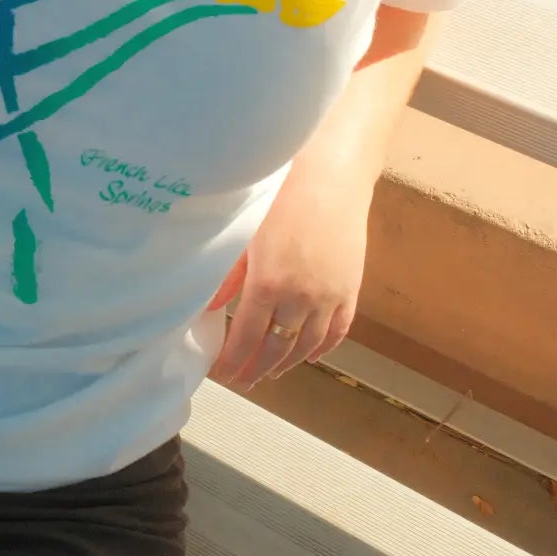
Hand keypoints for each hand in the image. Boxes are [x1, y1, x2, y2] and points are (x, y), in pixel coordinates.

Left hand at [207, 173, 368, 392]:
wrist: (331, 174)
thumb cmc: (281, 195)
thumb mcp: (246, 233)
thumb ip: (227, 275)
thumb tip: (206, 307)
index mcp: (267, 285)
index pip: (245, 338)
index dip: (233, 362)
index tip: (223, 375)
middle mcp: (299, 298)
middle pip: (276, 348)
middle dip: (257, 370)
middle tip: (243, 381)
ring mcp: (329, 296)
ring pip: (307, 345)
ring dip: (287, 363)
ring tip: (271, 372)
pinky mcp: (351, 289)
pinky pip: (338, 330)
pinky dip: (323, 348)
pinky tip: (309, 355)